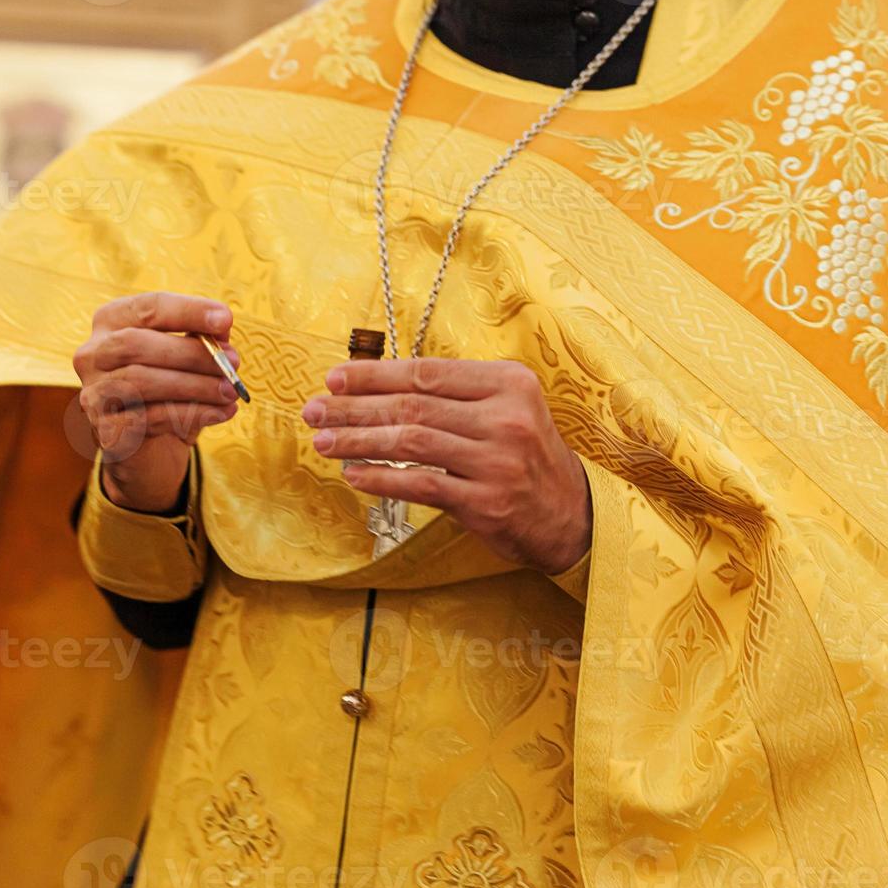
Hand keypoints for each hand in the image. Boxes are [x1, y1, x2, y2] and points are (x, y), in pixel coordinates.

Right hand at [73, 292, 241, 512]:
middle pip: (136, 344)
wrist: (150, 449)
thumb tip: (222, 328)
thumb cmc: (169, 391)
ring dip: (195, 385)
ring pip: (142, 381)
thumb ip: (200, 340)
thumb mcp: (187, 360)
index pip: (147, 308)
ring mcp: (94, 393)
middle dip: (190, 352)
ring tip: (230, 391)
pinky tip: (220, 412)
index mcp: (111, 323)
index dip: (187, 311)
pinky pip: (149, 417)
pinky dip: (191, 413)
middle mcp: (93, 354)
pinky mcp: (105, 429)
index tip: (225, 318)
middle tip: (233, 362)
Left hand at [301, 358, 591, 573]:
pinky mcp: (487, 501)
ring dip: (359, 441)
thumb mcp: (506, 410)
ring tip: (324, 442)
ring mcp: (497, 460)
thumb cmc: (526, 457)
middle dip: (355, 407)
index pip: (427, 372)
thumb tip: (378, 388)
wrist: (572, 514)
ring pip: (412, 442)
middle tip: (315, 410)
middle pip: (413, 405)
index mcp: (508, 383)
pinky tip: (354, 475)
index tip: (335, 378)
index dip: (375, 374)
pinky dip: (383, 479)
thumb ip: (455, 396)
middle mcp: (506, 417)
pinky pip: (422, 485)